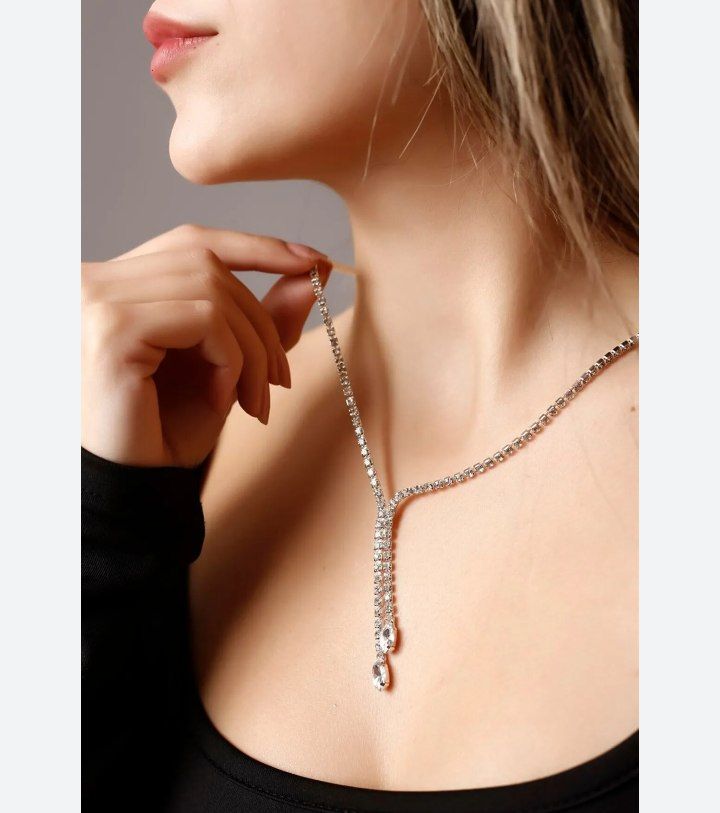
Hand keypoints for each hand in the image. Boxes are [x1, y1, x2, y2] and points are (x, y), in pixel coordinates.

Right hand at [81, 224, 330, 466]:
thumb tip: (314, 271)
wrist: (132, 490)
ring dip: (252, 349)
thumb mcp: (227, 367)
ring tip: (254, 400)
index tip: (312, 261)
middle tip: (280, 380)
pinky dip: (231, 360)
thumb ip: (263, 318)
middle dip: (260, 321)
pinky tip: (222, 401)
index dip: (255, 246)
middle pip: (207, 265)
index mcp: (118, 285)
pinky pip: (204, 319)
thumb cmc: (167, 431)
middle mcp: (96, 281)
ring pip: (212, 290)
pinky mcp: (111, 328)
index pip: (191, 242)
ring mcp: (97, 300)